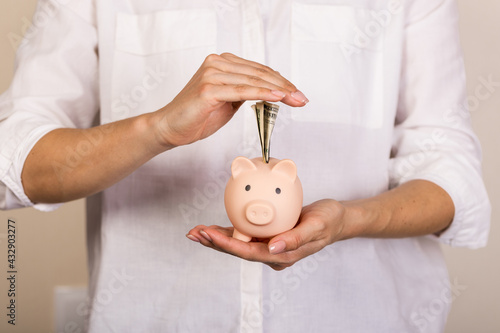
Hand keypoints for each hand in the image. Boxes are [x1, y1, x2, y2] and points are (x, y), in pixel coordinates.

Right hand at [153, 53, 308, 147]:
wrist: (170, 128)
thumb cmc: (197, 116)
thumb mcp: (228, 102)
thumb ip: (244, 92)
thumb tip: (268, 91)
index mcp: (222, 63)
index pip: (258, 70)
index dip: (281, 81)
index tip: (297, 93)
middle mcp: (217, 63)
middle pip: (259, 73)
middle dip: (285, 86)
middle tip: (302, 98)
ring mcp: (212, 74)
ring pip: (253, 80)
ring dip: (278, 90)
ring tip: (295, 99)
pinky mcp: (208, 89)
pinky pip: (242, 91)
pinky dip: (262, 93)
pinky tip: (278, 97)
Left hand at [187, 199, 348, 270]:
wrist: (335, 219)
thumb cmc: (328, 221)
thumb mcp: (317, 226)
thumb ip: (296, 239)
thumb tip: (274, 248)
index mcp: (282, 256)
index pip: (249, 252)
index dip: (227, 245)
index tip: (208, 234)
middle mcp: (272, 253)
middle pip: (238, 250)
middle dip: (214, 243)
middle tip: (193, 233)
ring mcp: (269, 246)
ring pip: (238, 243)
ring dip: (216, 238)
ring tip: (196, 231)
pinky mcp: (268, 236)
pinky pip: (245, 233)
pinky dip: (228, 230)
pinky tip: (214, 226)